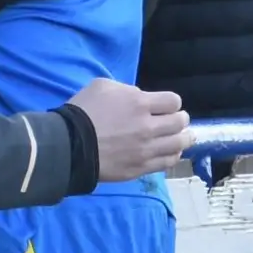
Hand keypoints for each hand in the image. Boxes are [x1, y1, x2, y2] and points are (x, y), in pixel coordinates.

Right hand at [66, 77, 189, 181]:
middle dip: (180, 119)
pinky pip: (169, 161)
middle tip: (174, 120)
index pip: (174, 101)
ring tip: (179, 137)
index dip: (171, 102)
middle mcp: (149, 126)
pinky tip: (169, 151)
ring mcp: (147, 149)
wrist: (69, 143)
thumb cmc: (83, 110)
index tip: (165, 106)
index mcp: (139, 103)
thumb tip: (140, 98)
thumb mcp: (101, 86)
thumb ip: (126, 90)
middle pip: (180, 122)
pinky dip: (173, 154)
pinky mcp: (143, 166)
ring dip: (182, 138)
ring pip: (179, 144)